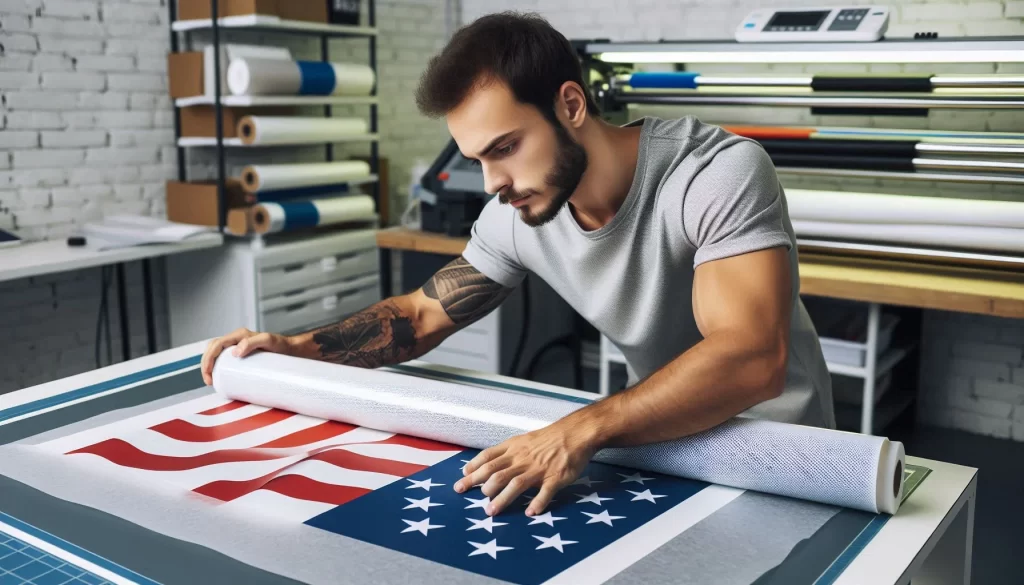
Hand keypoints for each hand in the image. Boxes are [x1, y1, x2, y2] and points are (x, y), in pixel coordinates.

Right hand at [200, 328, 293, 385]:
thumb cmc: (281, 345)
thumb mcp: (268, 341)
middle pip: (212, 349)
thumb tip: (235, 352)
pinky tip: (218, 377)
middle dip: (206, 364)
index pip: (216, 345)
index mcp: (239, 335)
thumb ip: (253, 342)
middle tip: (209, 380)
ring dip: (209, 365)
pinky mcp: (242, 355)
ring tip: (212, 380)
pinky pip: (224, 359)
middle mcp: (237, 339)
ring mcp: (239, 347)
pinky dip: (217, 367)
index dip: (208, 359)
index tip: (209, 373)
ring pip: (216, 353)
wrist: (291, 351)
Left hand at [454, 421, 600, 516]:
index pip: (488, 457)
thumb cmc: (548, 438)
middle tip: (466, 495)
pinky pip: (545, 492)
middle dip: (479, 485)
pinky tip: (530, 512)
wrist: (575, 433)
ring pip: (516, 484)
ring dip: (502, 499)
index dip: (473, 468)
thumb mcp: (523, 440)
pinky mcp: (555, 477)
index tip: (462, 478)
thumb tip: (487, 463)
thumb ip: (507, 452)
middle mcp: (523, 459)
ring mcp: (539, 469)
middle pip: (497, 472)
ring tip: (491, 511)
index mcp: (515, 448)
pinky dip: (538, 503)